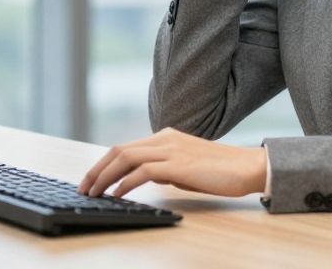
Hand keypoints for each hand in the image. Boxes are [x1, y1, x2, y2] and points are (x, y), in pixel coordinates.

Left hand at [77, 127, 268, 199]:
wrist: (247, 167)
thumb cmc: (219, 171)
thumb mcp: (185, 166)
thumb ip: (165, 168)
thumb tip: (145, 177)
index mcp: (166, 136)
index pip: (125, 147)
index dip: (103, 163)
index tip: (91, 179)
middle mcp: (165, 138)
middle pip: (119, 150)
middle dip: (97, 170)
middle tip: (83, 187)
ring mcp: (171, 149)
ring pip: (126, 158)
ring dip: (105, 177)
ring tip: (94, 193)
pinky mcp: (179, 164)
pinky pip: (142, 171)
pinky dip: (125, 183)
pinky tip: (117, 194)